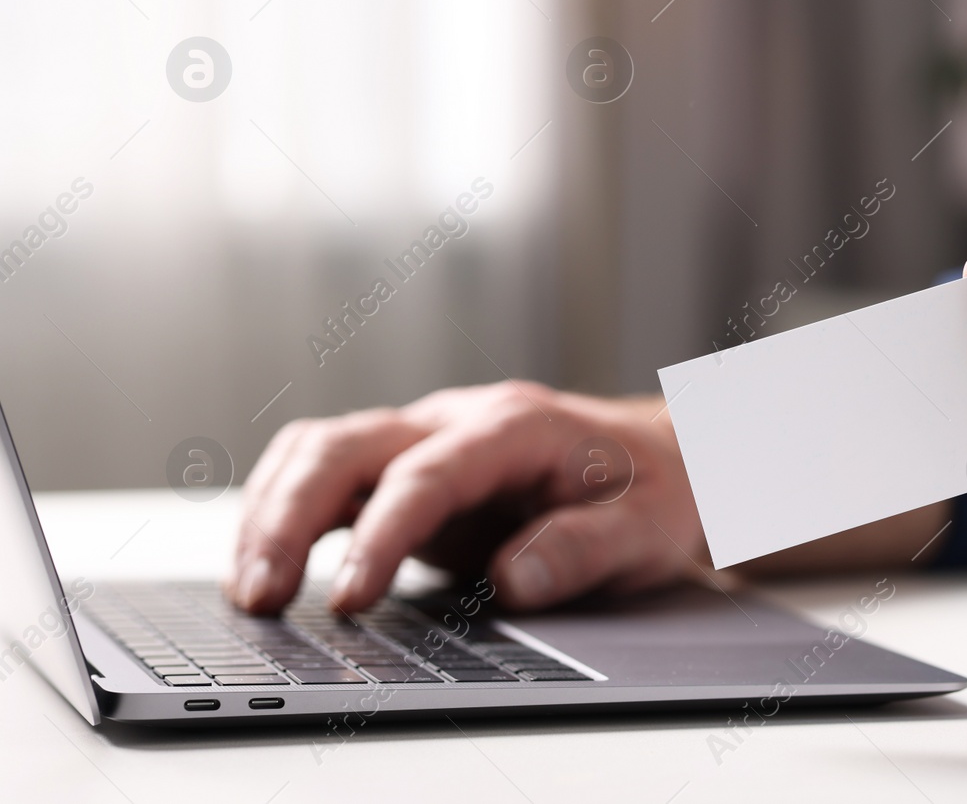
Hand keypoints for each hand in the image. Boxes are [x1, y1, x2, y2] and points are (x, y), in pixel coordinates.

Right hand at [228, 383, 707, 613]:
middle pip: (347, 445)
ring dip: (272, 512)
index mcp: (515, 426)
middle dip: (290, 515)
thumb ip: (586, 549)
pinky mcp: (410, 471)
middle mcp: (457, 421)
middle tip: (261, 596)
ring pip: (321, 451)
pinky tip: (267, 567)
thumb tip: (515, 579)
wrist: (664, 457)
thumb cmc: (656, 487)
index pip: (427, 472)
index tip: (349, 597)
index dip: (381, 533)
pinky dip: (286, 513)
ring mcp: (428, 441)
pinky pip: (329, 476)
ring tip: (250, 593)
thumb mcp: (649, 525)